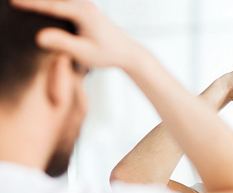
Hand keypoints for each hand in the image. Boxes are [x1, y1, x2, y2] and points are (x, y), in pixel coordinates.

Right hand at [10, 0, 139, 69]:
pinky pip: (64, 4)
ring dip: (43, 1)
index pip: (51, 6)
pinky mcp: (86, 9)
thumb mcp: (83, 53)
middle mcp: (84, 4)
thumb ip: (62, 44)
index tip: (13, 2)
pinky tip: (42, 6)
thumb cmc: (107, 54)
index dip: (31, 4)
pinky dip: (52, 4)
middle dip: (35, 0)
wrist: (127, 52)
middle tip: (12, 0)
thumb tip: (39, 37)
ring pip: (59, 0)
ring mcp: (86, 5)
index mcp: (83, 12)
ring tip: (24, 3)